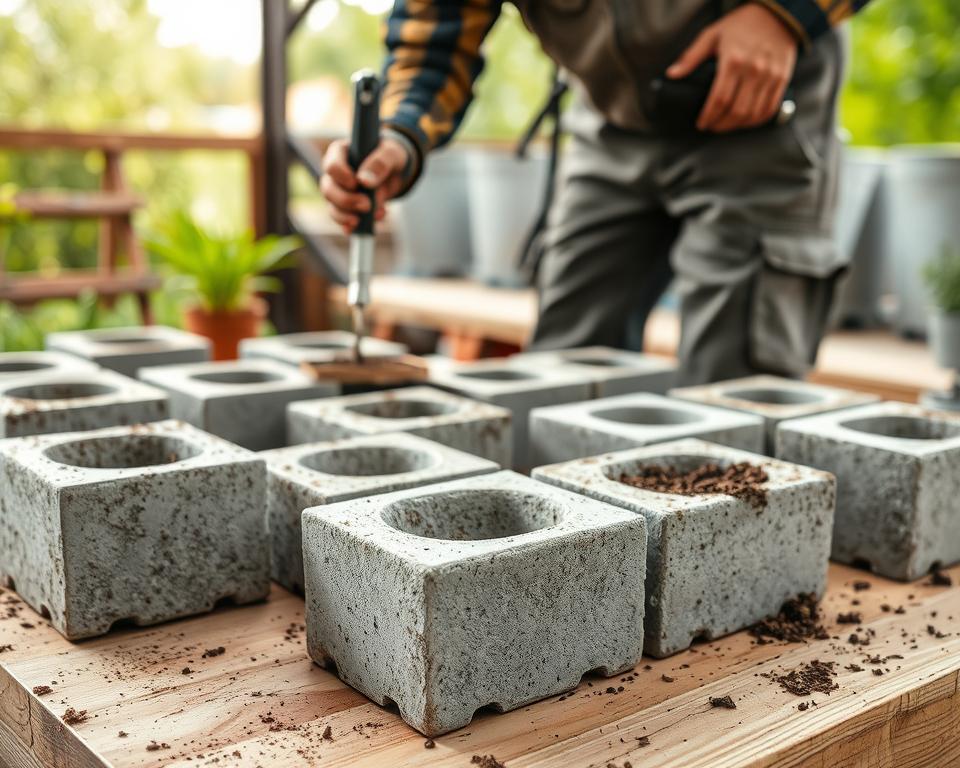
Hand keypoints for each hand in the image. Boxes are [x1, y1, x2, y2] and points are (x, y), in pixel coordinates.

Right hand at [320, 136, 409, 233]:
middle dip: (346, 201)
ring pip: (333, 208)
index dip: (342, 177)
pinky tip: (368, 223)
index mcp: (341, 153)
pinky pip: (343, 221)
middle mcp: (335, 174)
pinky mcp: (347, 208)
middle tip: (367, 205)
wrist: (396, 172)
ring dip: (348, 216)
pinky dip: (354, 225)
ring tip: (370, 216)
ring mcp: (339, 192)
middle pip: (328, 189)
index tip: (356, 183)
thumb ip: (380, 163)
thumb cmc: (390, 156)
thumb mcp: (391, 154)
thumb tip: (364, 181)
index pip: (332, 166)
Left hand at [667, 3, 797, 132]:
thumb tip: (672, 74)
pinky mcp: (782, 79)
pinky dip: (756, 121)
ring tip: (725, 126)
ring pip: (753, 113)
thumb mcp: (712, 35)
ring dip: (737, 126)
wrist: (776, 14)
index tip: (701, 124)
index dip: (708, 116)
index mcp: (733, 61)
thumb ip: (691, 57)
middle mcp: (754, 70)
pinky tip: (745, 122)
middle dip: (721, 125)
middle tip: (712, 127)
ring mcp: (770, 76)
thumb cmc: (740, 25)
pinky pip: (770, 108)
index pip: (719, 99)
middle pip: (736, 110)